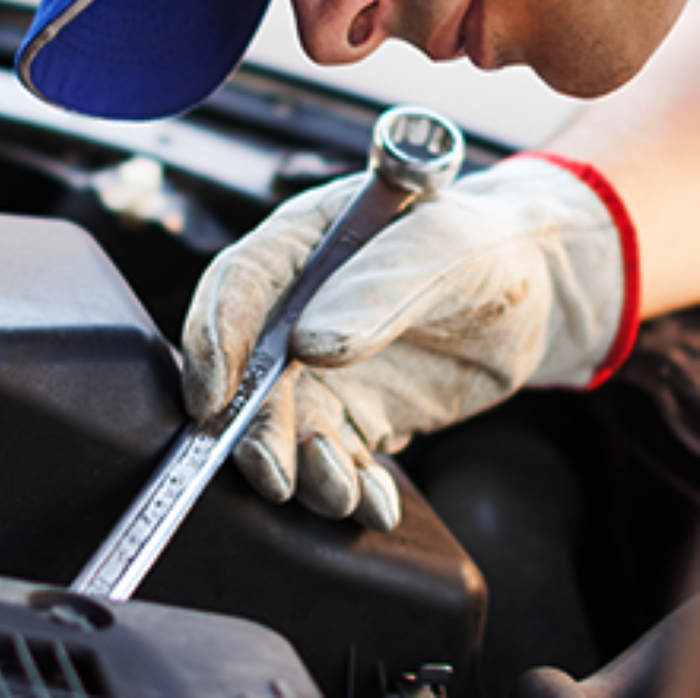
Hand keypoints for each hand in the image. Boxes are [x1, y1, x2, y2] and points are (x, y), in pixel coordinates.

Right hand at [181, 155, 637, 530]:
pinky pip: (334, 458)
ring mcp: (322, 366)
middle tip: (274, 474)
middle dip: (253, 429)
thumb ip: (379, 288)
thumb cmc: (486, 244)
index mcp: (303, 245)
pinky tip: (376, 503)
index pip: (237, 285)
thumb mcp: (444, 248)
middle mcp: (296, 308)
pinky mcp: (354, 412)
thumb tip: (308, 345)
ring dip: (302, 468)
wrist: (534, 291)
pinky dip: (346, 488)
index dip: (214, 340)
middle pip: (247, 370)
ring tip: (342, 490)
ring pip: (286, 426)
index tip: (214, 399)